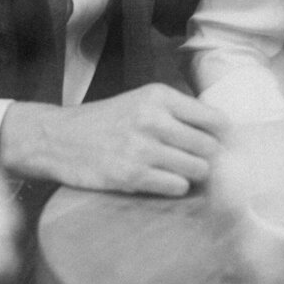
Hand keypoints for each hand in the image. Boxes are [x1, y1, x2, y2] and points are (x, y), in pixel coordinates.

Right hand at [0, 83, 227, 195]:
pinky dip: (177, 187)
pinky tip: (166, 181)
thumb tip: (221, 129)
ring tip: (184, 173)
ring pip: (197, 169)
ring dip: (195, 175)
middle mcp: (154, 119)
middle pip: (209, 147)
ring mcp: (142, 148)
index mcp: (160, 96)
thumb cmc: (107, 120)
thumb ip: (177, 110)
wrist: (59, 139)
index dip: (224, 136)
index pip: (214, 119)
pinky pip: (176, 187)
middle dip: (210, 159)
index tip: (224, 145)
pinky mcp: (131, 175)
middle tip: (204, 164)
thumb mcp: (142, 100)